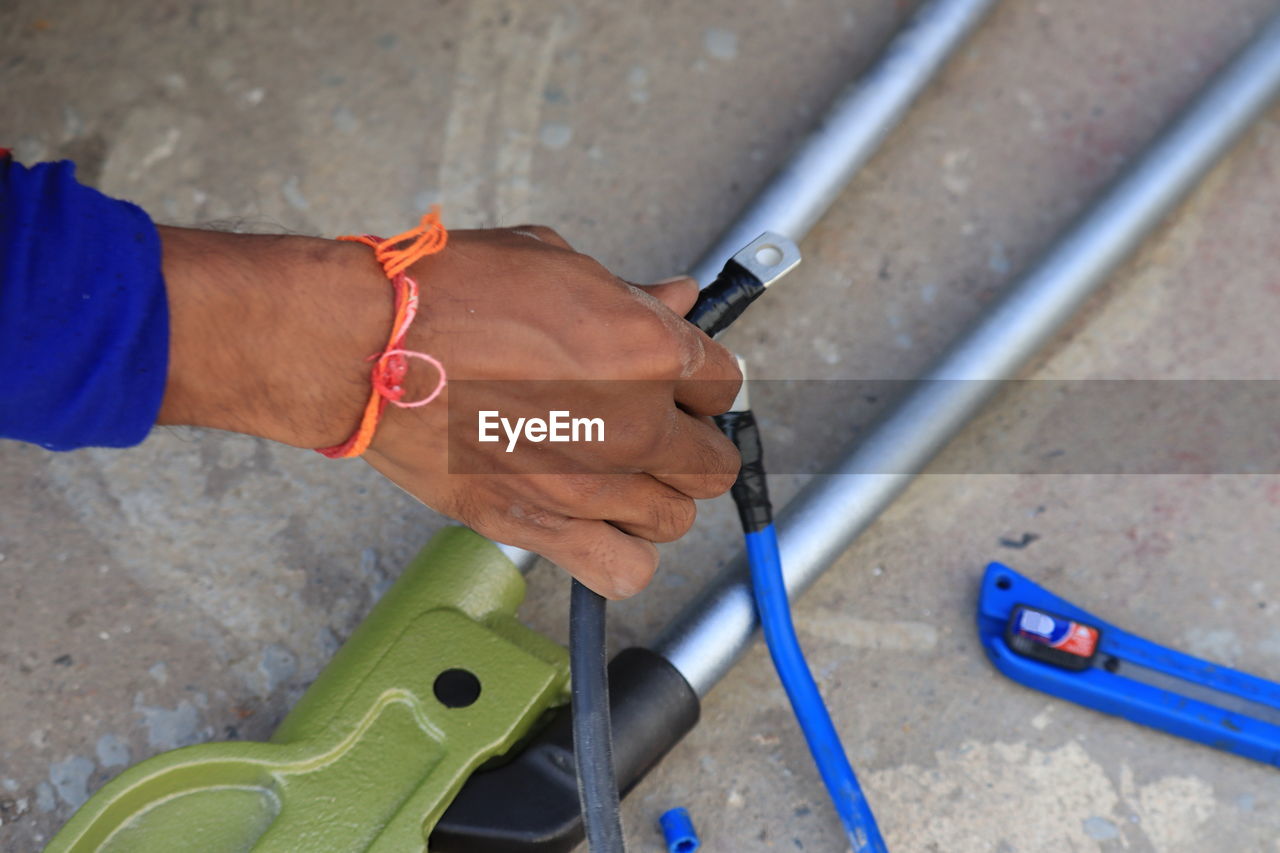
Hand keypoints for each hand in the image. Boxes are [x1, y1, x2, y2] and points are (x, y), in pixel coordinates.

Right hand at [157, 224, 742, 597]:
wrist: (366, 347)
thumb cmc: (448, 294)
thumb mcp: (552, 264)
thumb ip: (630, 294)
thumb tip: (679, 299)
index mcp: (646, 350)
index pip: (724, 383)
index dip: (702, 381)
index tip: (680, 383)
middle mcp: (633, 425)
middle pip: (714, 462)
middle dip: (691, 444)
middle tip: (654, 429)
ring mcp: (590, 484)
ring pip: (675, 519)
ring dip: (657, 499)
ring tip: (620, 477)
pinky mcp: (538, 526)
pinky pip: (624, 570)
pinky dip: (621, 555)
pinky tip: (598, 525)